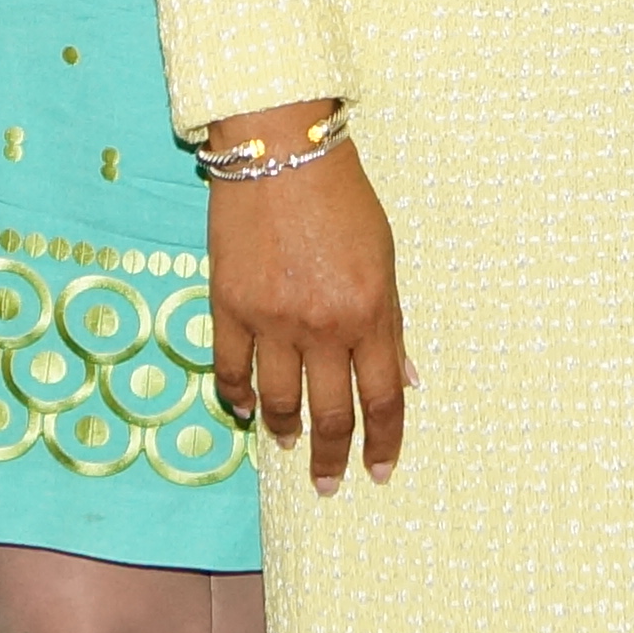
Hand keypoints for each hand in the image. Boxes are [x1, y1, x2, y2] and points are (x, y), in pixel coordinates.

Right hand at [199, 104, 409, 493]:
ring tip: (288, 445)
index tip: (380, 471)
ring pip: (278, 402)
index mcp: (370, 311)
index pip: (383, 397)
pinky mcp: (229, 304)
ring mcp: (272, 318)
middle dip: (334, 457)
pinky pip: (230, 369)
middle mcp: (322, 324)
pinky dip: (238, 396)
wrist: (278, 149)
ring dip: (285, 432)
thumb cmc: (341, 197)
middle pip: (332, 413)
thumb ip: (391, 323)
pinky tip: (245, 408)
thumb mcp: (385, 257)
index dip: (384, 442)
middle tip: (329, 484)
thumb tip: (404, 377)